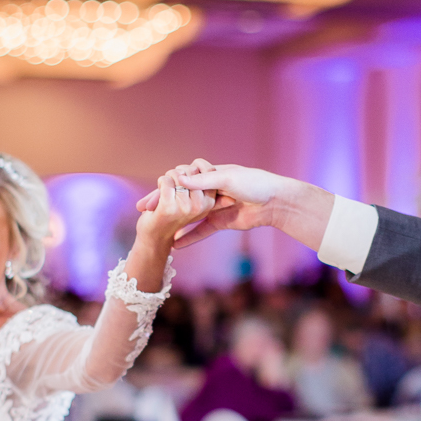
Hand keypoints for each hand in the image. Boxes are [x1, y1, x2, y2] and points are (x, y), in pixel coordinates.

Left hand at [135, 174, 215, 249]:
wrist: (154, 237)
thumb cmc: (174, 218)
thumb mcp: (194, 207)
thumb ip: (208, 198)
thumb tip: (230, 199)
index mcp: (209, 204)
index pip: (206, 172)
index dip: (193, 171)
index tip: (184, 180)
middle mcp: (200, 207)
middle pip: (192, 172)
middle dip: (180, 172)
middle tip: (173, 184)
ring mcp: (185, 207)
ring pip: (178, 175)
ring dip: (169, 177)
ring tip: (165, 189)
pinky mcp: (169, 208)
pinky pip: (166, 181)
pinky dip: (161, 181)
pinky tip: (160, 191)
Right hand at [137, 160, 287, 247]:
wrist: (276, 201)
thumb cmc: (255, 183)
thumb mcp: (228, 178)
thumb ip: (203, 180)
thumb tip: (179, 179)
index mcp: (209, 174)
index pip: (180, 182)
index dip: (163, 190)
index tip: (148, 201)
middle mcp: (208, 190)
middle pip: (181, 198)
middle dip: (162, 205)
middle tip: (144, 213)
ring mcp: (213, 207)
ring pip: (188, 215)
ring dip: (173, 221)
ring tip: (155, 229)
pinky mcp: (221, 222)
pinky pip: (202, 231)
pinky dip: (189, 237)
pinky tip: (175, 245)